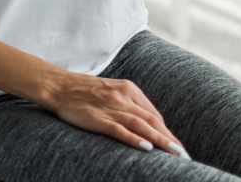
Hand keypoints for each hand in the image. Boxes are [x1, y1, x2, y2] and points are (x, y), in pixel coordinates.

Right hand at [37, 70, 191, 159]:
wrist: (57, 85)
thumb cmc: (82, 90)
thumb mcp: (110, 90)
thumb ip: (127, 103)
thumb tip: (145, 122)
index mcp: (128, 88)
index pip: (153, 113)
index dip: (167, 131)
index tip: (176, 146)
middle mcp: (123, 96)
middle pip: (152, 120)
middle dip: (169, 138)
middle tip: (183, 155)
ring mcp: (110, 106)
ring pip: (141, 125)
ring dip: (160, 140)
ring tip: (175, 153)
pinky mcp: (97, 117)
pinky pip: (119, 129)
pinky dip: (134, 138)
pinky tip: (147, 147)